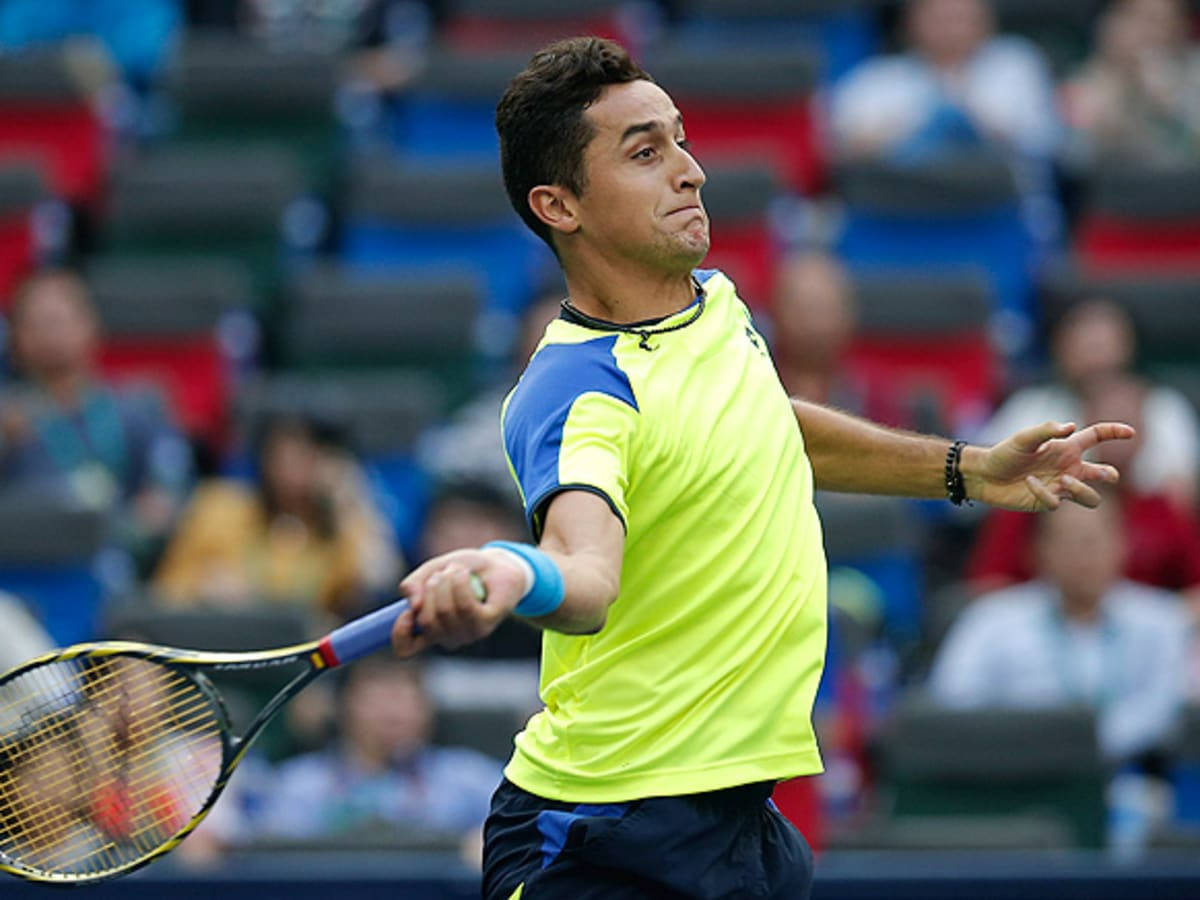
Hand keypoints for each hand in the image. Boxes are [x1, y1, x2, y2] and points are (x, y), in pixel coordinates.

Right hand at [390, 547, 528, 654]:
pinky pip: (465, 607)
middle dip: (430, 589)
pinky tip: (465, 574)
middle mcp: (448, 636)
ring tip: (457, 571)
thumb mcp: (432, 570)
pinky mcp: (486, 624)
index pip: (406, 649)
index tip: (407, 612)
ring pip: (445, 611)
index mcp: (430, 629)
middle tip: (442, 574)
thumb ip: (414, 584)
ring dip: (447, 581)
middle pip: (426, 622)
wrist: (497, 563)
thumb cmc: (463, 570)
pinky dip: (460, 584)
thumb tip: (412, 603)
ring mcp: (468, 633)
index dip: (400, 633)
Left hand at [964, 420, 1135, 511]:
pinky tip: (1029, 483)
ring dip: (1082, 489)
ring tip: (1064, 481)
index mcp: (1067, 448)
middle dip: (1109, 475)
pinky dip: (1044, 492)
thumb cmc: (1005, 453)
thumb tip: (1071, 426)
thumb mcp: (1024, 438)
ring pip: (1090, 497)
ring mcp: (1060, 487)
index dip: (1115, 433)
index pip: (1097, 437)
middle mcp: (1069, 468)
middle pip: (1103, 474)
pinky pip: (1057, 502)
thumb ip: (1047, 430)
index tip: (1131, 432)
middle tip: (1105, 474)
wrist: (985, 475)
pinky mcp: (1048, 502)